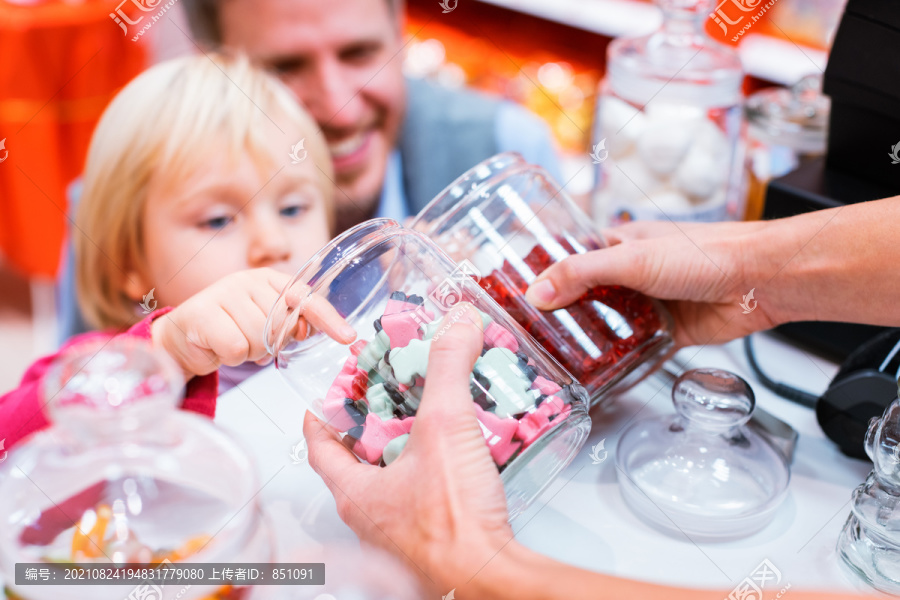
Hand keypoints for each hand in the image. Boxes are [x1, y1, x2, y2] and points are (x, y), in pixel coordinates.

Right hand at [152, 268, 354, 379]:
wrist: (182, 339)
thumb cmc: (228, 330)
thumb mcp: (265, 324)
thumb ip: (290, 324)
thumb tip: (307, 329)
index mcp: (268, 280)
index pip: (305, 297)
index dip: (328, 318)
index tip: (348, 336)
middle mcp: (247, 280)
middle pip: (282, 326)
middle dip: (270, 344)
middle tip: (250, 340)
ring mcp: (223, 293)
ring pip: (259, 338)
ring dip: (248, 351)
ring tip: (232, 342)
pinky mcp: (202, 313)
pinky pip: (236, 347)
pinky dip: (230, 356)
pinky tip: (217, 346)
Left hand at [304, 303, 512, 594]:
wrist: (490, 576)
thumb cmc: (453, 521)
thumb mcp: (446, 425)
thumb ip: (449, 368)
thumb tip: (457, 322)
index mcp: (355, 491)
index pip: (319, 445)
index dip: (322, 412)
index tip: (332, 389)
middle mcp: (370, 516)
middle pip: (357, 459)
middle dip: (373, 422)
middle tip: (391, 391)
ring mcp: (399, 532)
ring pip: (391, 479)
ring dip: (405, 446)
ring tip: (429, 415)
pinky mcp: (432, 540)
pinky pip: (422, 496)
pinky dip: (433, 470)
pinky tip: (460, 453)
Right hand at [525, 219, 777, 347]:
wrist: (760, 281)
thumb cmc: (705, 254)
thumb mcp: (632, 259)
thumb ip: (582, 274)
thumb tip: (538, 291)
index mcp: (620, 245)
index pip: (571, 258)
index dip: (545, 275)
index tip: (518, 296)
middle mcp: (632, 273)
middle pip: (586, 295)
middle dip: (563, 313)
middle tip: (533, 335)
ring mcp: (649, 302)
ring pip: (609, 323)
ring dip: (590, 338)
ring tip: (558, 358)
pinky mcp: (667, 330)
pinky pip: (636, 347)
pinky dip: (621, 359)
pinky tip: (601, 373)